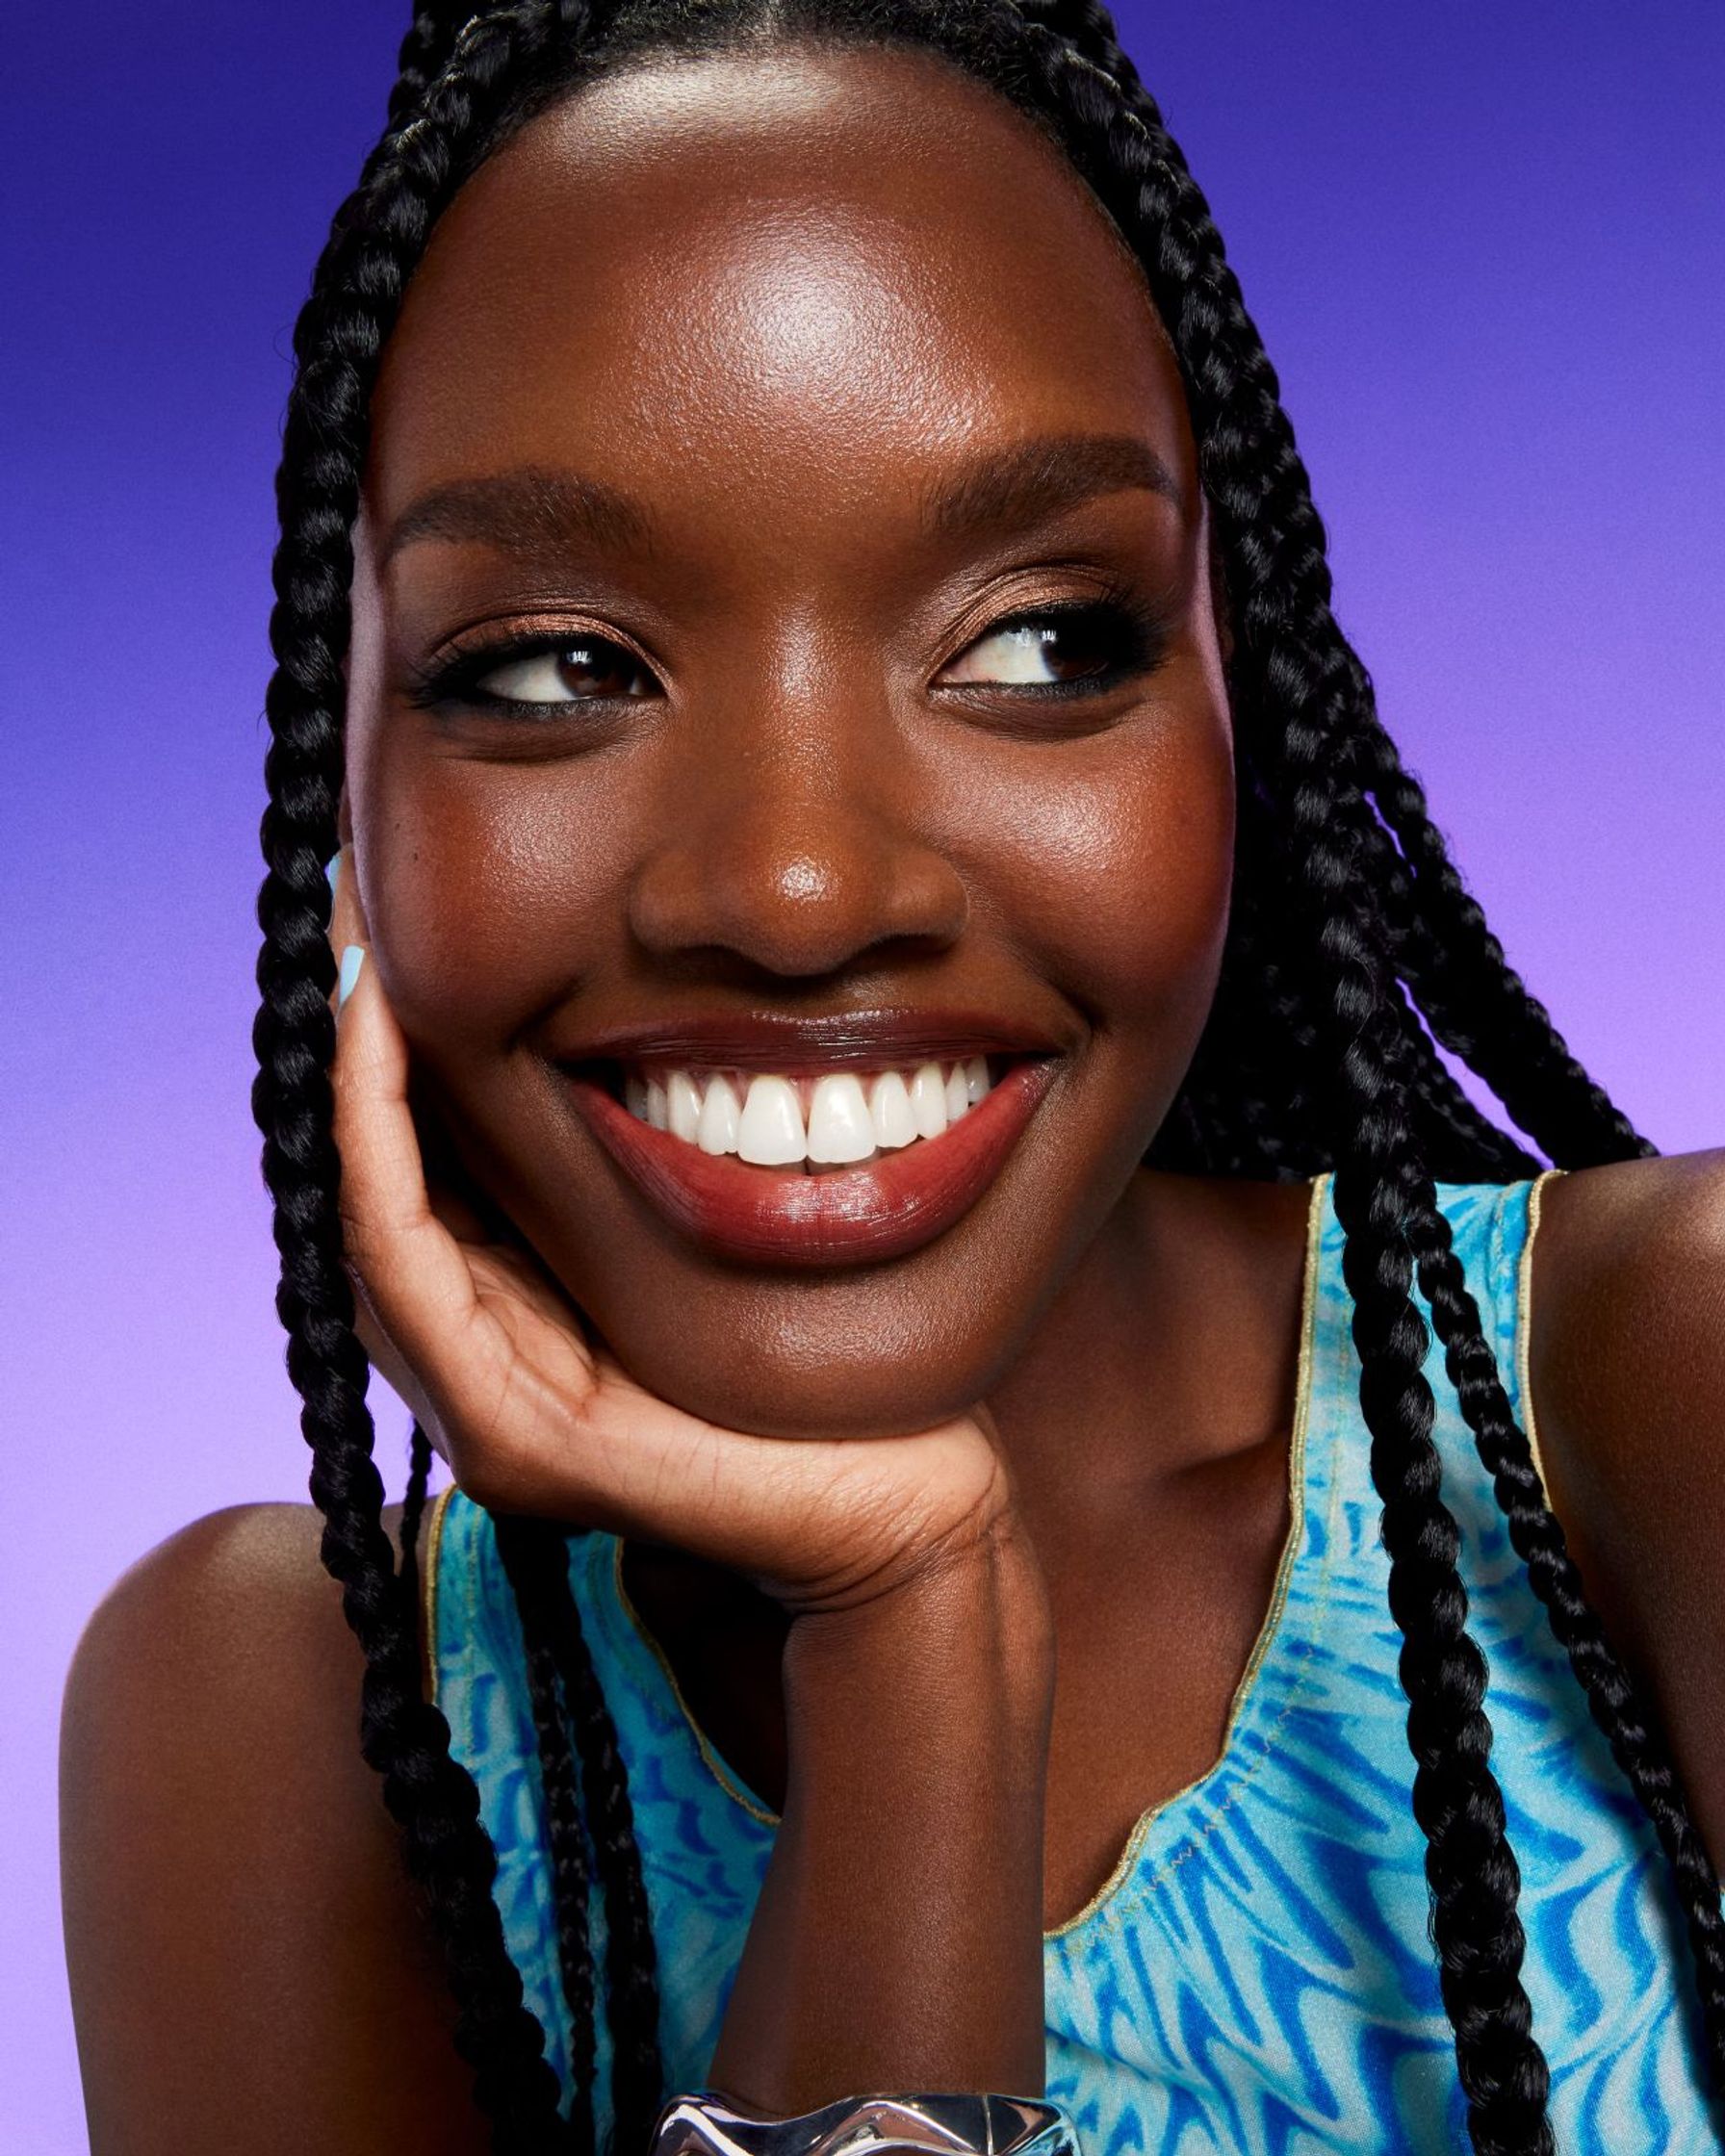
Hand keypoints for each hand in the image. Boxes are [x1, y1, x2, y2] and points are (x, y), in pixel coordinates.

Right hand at [324, 850, 1025, 1618]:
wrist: (904, 1504)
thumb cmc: (833, 1368)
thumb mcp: (713, 1240)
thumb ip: (635, 1180)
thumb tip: (603, 1031)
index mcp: (522, 1329)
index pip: (415, 1182)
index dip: (386, 1064)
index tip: (387, 941)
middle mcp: (481, 1373)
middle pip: (371, 1194)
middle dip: (353, 1059)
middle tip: (351, 922)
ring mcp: (486, 1416)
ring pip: (365, 1220)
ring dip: (349, 1088)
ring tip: (358, 964)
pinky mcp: (517, 1441)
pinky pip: (410, 1269)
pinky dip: (383, 1150)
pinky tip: (388, 1042)